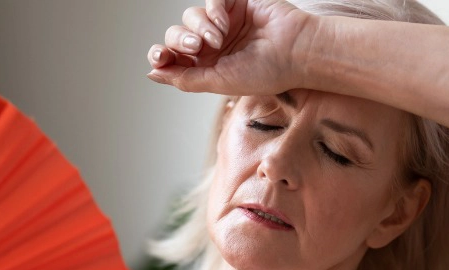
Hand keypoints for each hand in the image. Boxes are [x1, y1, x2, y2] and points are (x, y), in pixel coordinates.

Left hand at [147, 0, 313, 94]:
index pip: (174, 57)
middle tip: (197, 47)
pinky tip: (224, 24)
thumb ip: (184, 78)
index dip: (162, 55)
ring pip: (190, 16)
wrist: (296, 52)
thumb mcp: (219, 82)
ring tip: (218, 38)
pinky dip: (212, 10)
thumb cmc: (265, 72)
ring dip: (199, 27)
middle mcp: (213, 44)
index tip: (159, 57)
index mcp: (208, 66)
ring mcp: (224, 22)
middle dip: (180, 41)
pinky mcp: (235, 2)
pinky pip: (210, 0)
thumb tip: (152, 73)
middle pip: (177, 35)